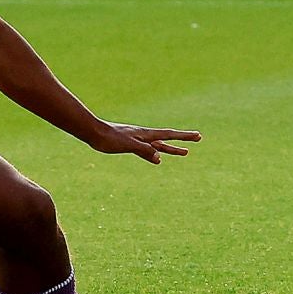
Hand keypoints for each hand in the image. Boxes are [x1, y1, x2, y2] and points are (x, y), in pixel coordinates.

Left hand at [85, 122, 200, 163]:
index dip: (184, 136)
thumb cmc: (110, 138)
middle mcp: (145, 136)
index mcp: (146, 134)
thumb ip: (144, 150)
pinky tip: (157, 159)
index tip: (198, 136)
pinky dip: (156, 154)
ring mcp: (139, 140)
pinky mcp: (131, 145)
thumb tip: (159, 158)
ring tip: (185, 153)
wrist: (94, 133)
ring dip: (172, 149)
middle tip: (197, 138)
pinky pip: (148, 151)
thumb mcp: (128, 145)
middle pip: (168, 138)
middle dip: (183, 140)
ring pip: (160, 146)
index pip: (169, 135)